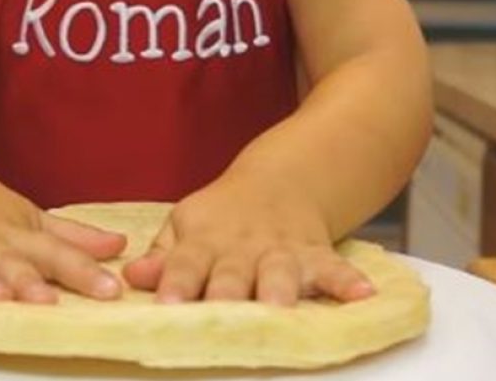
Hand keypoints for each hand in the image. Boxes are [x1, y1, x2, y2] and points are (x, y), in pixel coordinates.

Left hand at [121, 173, 375, 305]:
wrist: (281, 181)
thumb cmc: (223, 216)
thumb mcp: (186, 225)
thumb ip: (162, 255)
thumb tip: (132, 277)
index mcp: (204, 241)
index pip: (184, 263)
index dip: (174, 283)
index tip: (166, 305)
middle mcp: (241, 248)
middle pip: (231, 273)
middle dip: (227, 294)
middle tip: (222, 313)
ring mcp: (280, 250)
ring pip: (279, 271)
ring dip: (280, 288)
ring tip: (281, 306)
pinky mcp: (315, 253)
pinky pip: (334, 268)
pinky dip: (348, 281)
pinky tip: (364, 294)